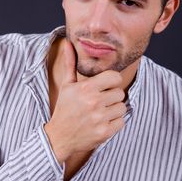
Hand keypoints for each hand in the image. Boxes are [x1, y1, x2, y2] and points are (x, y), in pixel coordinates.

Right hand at [44, 39, 126, 163]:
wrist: (59, 137)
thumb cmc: (64, 109)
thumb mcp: (66, 85)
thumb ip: (70, 63)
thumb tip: (68, 43)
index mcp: (86, 88)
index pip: (115, 77)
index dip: (111, 82)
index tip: (104, 87)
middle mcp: (93, 102)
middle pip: (120, 93)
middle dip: (112, 97)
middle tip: (100, 102)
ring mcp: (99, 118)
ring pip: (122, 107)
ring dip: (114, 110)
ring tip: (100, 113)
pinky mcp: (104, 132)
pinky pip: (121, 122)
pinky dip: (114, 123)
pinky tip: (101, 123)